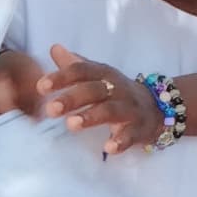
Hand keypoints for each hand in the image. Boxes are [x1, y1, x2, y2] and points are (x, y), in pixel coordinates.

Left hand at [35, 47, 159, 146]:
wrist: (156, 107)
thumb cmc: (116, 91)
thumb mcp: (97, 75)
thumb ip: (75, 65)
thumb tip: (54, 48)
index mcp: (103, 75)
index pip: (81, 71)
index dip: (62, 77)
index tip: (41, 87)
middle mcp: (116, 88)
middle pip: (93, 90)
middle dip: (72, 98)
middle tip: (50, 109)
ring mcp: (129, 108)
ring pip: (110, 111)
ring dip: (91, 117)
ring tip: (71, 125)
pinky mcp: (138, 128)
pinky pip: (130, 135)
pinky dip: (120, 141)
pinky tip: (108, 148)